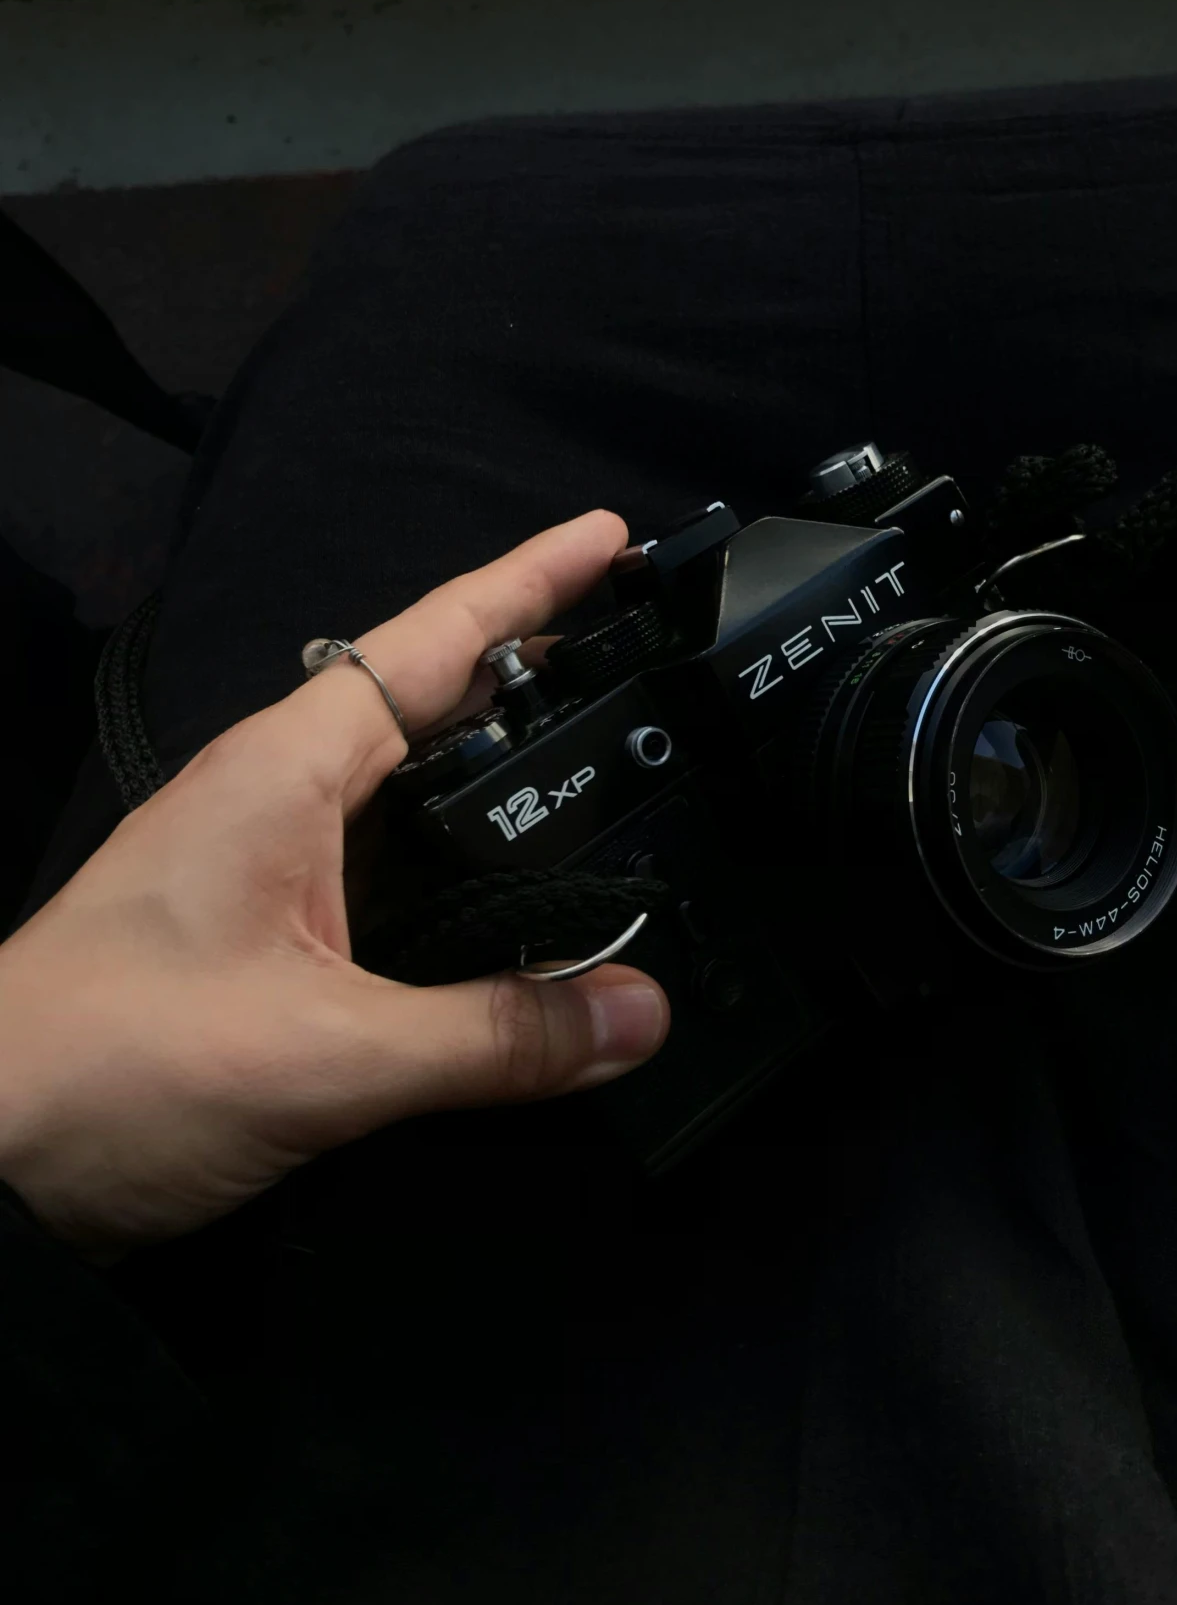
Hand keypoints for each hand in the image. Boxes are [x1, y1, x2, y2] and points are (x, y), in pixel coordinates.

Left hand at [0, 514, 668, 1260]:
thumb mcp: (324, 1056)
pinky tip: (505, 892)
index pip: (433, 640)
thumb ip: (493, 1036)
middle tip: (635, 644)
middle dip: (531, 662)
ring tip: (601, 751)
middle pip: (427, 696)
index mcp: (284, 771)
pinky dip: (460, 855)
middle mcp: (274, 796)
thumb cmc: (105, 1071)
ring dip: (495, 764)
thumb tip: (641, 1014)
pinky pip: (384, 862)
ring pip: (405, 784)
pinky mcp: (256, 932)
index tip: (613, 533)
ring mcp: (259, 861)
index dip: (529, 582)